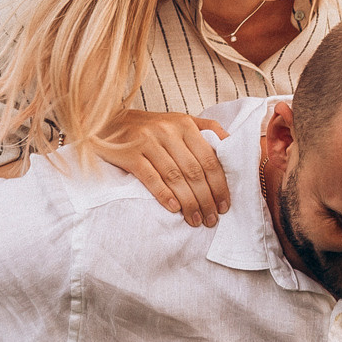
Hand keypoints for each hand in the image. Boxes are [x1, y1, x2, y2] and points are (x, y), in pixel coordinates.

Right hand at [88, 109, 231, 225]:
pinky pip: (151, 177)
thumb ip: (206, 129)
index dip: (219, 185)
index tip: (224, 205)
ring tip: (195, 220)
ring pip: (175, 177)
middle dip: (206, 199)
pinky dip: (164, 195)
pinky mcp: (129, 154)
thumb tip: (233, 145)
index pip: (209, 159)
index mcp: (184, 124)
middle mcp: (167, 131)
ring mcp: (147, 141)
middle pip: (194, 171)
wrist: (109, 123)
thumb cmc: (150, 127)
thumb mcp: (179, 121)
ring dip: (188, 202)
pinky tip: (174, 209)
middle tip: (212, 219)